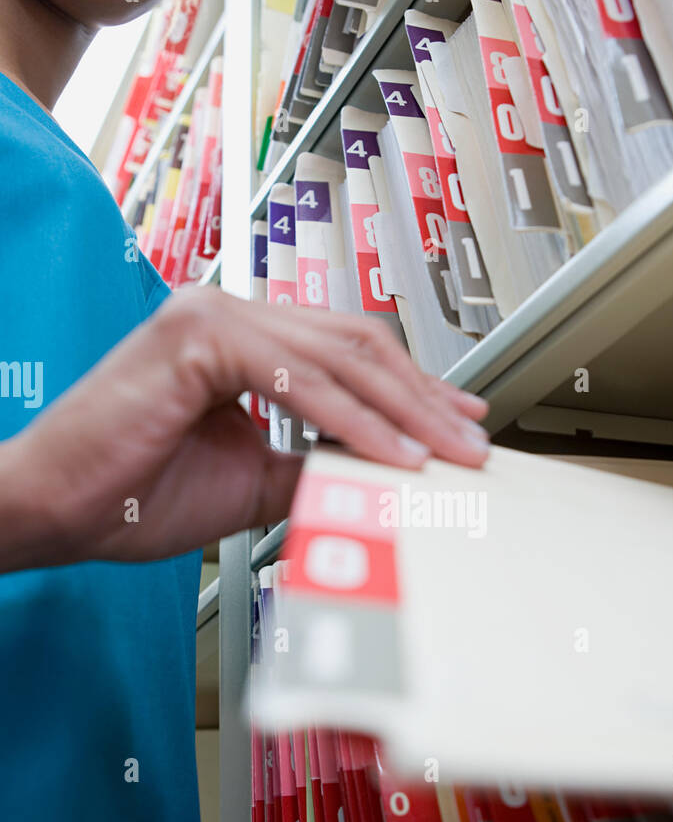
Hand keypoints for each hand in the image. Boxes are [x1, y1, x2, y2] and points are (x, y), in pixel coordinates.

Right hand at [0, 287, 489, 569]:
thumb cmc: (129, 495)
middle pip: (355, 344)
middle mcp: (228, 312)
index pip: (346, 351)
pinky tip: (393, 452)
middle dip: (423, 397)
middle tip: (470, 441)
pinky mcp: (196, 336)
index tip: (456, 421)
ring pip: (338, 355)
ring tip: (446, 452)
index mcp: (239, 338)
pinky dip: (354, 418)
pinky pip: (300, 378)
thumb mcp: (249, 481)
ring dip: (403, 409)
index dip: (409, 388)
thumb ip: (311, 465)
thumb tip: (377, 476)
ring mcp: (211, 315)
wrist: (53, 510)